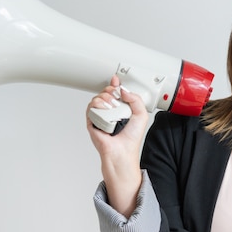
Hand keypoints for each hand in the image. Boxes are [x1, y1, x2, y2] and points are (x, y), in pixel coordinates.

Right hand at [86, 75, 148, 214]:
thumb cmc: (131, 139)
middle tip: (115, 95)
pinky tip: (104, 109)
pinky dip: (96, 105)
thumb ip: (136, 99)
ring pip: (97, 98)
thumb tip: (123, 90)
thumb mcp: (141, 115)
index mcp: (122, 110)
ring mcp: (101, 116)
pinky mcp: (92, 122)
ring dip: (104, 97)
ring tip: (111, 105)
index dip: (115, 84)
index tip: (116, 80)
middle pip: (106, 92)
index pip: (116, 93)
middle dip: (110, 90)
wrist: (122, 151)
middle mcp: (111, 112)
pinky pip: (90, 108)